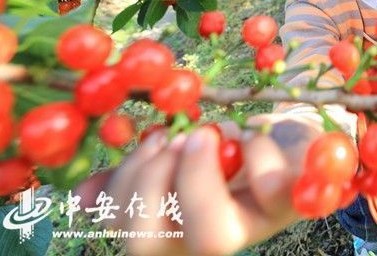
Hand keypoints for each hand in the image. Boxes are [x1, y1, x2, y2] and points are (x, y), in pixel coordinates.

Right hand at [75, 116, 322, 255]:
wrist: (293, 139)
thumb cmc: (230, 150)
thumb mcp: (179, 155)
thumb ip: (133, 175)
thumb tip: (82, 197)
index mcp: (177, 229)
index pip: (130, 238)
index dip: (126, 192)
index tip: (151, 142)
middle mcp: (210, 238)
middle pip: (152, 248)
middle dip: (149, 185)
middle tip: (176, 138)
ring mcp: (253, 228)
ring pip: (212, 238)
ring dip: (197, 173)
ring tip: (208, 133)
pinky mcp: (293, 202)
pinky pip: (269, 186)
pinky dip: (255, 148)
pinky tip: (254, 134)